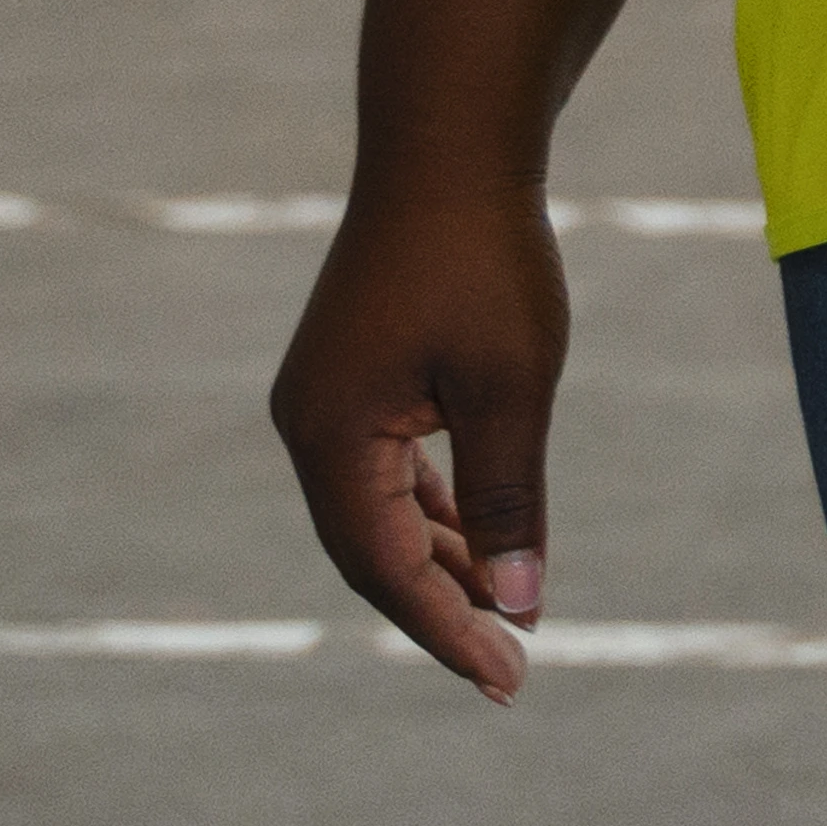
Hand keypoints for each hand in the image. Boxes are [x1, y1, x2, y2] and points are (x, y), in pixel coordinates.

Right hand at [272, 173, 572, 699]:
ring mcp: (323, 401)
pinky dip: (432, 509)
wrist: (450, 145)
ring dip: (440, 562)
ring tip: (507, 611)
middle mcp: (309, 427)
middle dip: (441, 610)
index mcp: (331, 438)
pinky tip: (478, 537)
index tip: (510, 680)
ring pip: (378, 515)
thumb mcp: (511, 386)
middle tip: (513, 663)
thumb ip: (508, 497)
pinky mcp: (351, 377)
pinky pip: (385, 472)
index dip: (448, 630)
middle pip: (373, 553)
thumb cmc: (485, 260)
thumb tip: (517, 603)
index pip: (388, 568)